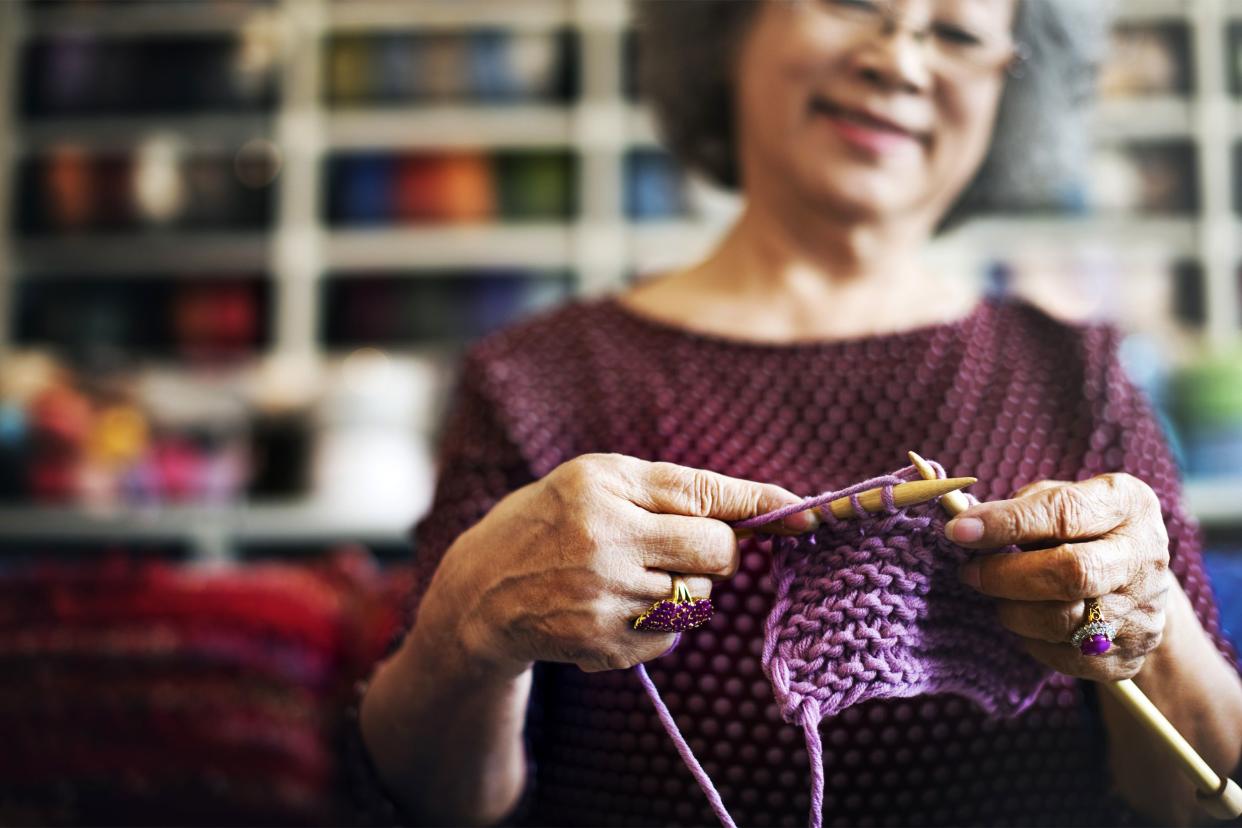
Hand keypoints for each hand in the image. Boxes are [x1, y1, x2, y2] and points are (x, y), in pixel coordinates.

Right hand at [422, 453, 817, 675]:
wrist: (480, 594)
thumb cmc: (548, 521)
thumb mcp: (596, 480)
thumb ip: (671, 488)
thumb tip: (752, 508)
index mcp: (602, 490)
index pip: (702, 496)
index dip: (760, 505)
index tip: (806, 513)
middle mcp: (604, 544)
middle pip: (717, 554)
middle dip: (719, 551)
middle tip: (684, 547)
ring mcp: (604, 601)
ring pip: (699, 597)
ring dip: (684, 587)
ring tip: (631, 576)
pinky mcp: (605, 647)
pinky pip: (672, 635)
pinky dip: (660, 622)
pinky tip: (616, 607)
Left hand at [945, 473, 1171, 680]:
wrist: (1137, 581)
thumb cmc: (1081, 528)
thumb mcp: (1063, 496)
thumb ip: (1022, 507)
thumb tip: (967, 524)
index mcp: (1127, 505)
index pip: (1063, 512)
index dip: (1006, 523)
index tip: (958, 531)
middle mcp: (1143, 557)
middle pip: (1072, 573)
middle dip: (1006, 575)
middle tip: (968, 572)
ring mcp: (1142, 611)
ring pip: (1064, 622)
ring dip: (1013, 610)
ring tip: (997, 594)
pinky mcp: (1128, 656)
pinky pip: (1066, 658)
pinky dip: (1032, 640)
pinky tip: (1025, 619)